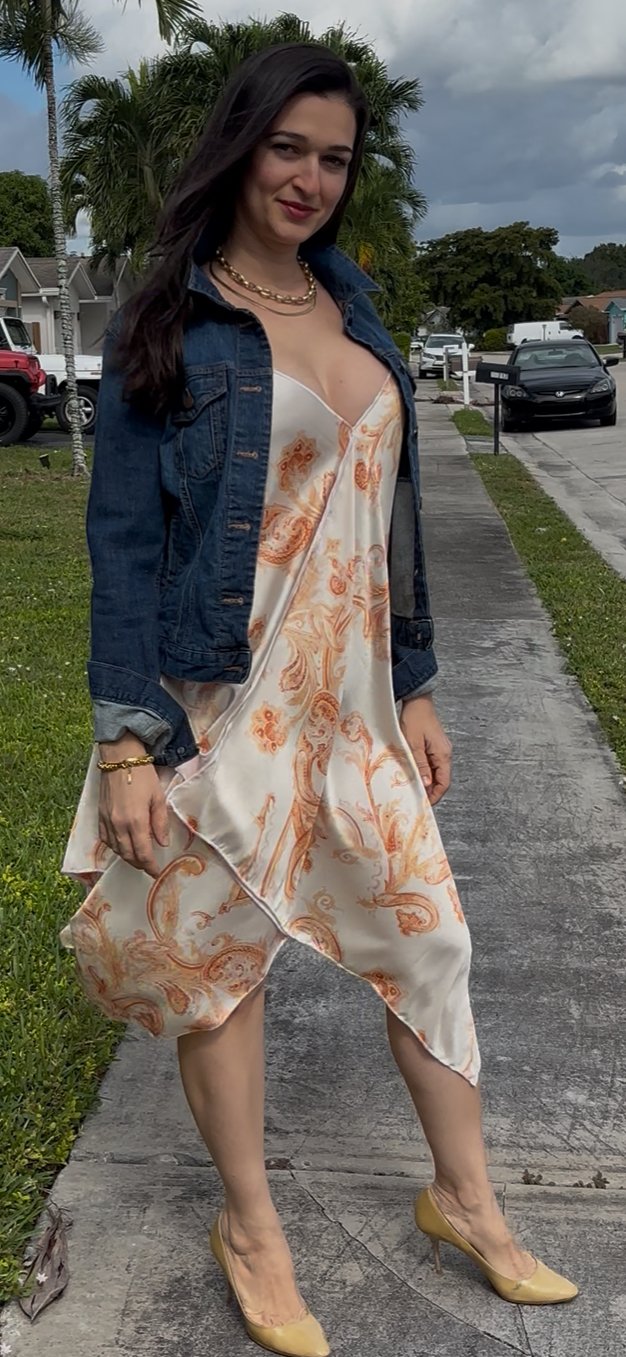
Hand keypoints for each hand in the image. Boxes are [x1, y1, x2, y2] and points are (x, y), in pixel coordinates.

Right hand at [98, 736, 169, 876]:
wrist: (120, 758)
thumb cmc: (143, 776)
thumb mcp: (158, 798)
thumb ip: (160, 823)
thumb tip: (162, 844)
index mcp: (136, 822)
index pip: (143, 853)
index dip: (150, 866)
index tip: (156, 873)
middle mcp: (119, 825)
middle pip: (128, 855)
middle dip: (139, 864)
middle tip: (149, 866)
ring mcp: (107, 821)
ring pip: (116, 849)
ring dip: (127, 857)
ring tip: (138, 858)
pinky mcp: (99, 816)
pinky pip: (105, 840)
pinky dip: (115, 847)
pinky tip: (122, 845)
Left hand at [400, 694, 451, 805]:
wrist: (417, 701)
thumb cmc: (415, 718)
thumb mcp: (413, 744)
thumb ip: (420, 765)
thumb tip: (425, 784)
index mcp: (443, 754)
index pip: (444, 783)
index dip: (435, 796)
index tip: (424, 804)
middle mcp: (444, 754)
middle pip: (440, 779)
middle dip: (429, 790)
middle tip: (415, 797)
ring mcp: (439, 750)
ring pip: (435, 773)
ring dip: (425, 781)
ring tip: (411, 786)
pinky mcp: (433, 746)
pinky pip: (431, 764)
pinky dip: (423, 771)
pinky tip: (413, 773)